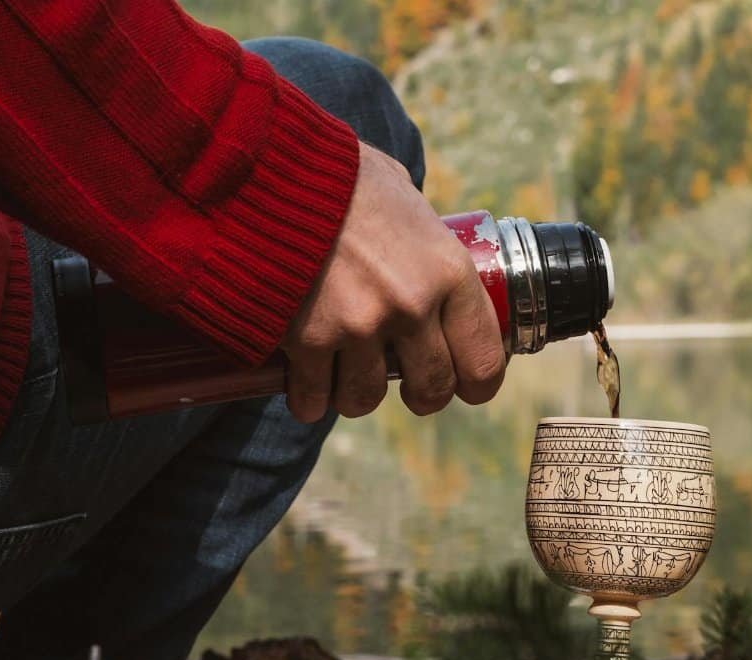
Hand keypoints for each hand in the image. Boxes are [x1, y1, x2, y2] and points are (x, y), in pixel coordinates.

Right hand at [283, 142, 505, 421]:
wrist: (267, 168)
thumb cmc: (337, 173)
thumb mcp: (402, 194)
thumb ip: (420, 234)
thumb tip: (427, 250)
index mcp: (449, 270)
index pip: (484, 359)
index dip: (477, 383)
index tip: (464, 384)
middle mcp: (412, 305)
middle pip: (431, 388)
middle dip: (419, 394)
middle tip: (404, 383)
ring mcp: (360, 326)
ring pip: (367, 399)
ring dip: (356, 393)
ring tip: (344, 373)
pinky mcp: (308, 340)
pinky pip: (314, 399)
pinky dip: (308, 398)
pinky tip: (304, 383)